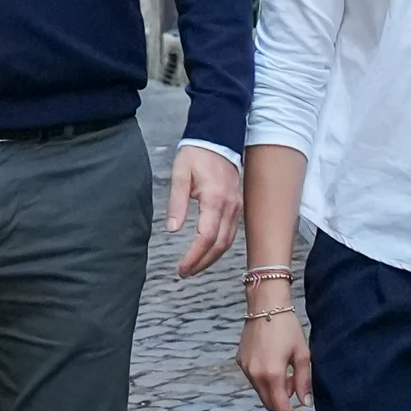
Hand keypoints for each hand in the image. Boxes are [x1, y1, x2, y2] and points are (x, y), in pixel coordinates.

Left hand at [169, 143, 241, 275]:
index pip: (206, 237)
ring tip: (194, 267)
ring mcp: (237, 207)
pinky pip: (231, 233)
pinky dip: (219, 247)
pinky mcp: (237, 206)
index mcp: (215, 199)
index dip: (194, 256)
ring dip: (211, 258)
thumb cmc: (196, 154)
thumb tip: (173, 230)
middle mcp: (230, 206)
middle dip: (202, 262)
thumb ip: (176, 202)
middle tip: (185, 272)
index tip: (181, 267)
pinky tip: (208, 251)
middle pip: (220, 245)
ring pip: (228, 242)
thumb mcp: (180, 175)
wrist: (218, 138)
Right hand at [238, 297, 312, 410]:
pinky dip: (265, 381)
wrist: (265, 304)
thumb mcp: (302, 354)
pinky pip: (254, 380)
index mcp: (272, 374)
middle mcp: (255, 374)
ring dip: (275, 392)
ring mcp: (245, 368)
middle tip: (298, 393)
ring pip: (261, 392)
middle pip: (269, 403)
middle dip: (284, 405)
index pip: (281, 407)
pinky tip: (276, 366)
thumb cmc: (287, 326)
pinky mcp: (240, 360)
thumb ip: (303, 381)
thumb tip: (305, 403)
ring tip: (288, 375)